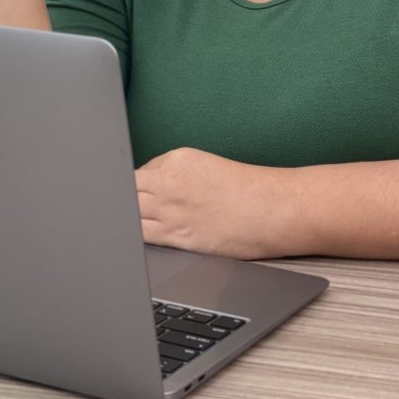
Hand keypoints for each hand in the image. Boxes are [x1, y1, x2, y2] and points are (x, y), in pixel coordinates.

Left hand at [135, 147, 298, 259]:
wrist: (273, 209)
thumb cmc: (250, 191)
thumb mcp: (207, 167)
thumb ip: (177, 175)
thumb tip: (155, 190)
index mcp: (179, 158)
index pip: (140, 170)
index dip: (138, 186)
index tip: (141, 195)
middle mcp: (169, 181)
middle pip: (127, 189)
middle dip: (126, 200)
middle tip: (132, 211)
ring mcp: (170, 209)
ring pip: (127, 211)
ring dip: (127, 218)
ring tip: (131, 227)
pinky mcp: (176, 236)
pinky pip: (138, 235)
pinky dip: (130, 236)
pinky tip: (133, 240)